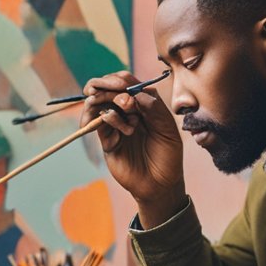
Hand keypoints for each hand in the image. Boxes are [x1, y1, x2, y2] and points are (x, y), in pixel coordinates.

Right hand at [80, 72, 185, 226]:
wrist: (160, 186)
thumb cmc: (168, 157)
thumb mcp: (169, 131)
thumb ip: (156, 110)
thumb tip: (137, 93)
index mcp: (143, 105)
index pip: (127, 83)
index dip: (122, 79)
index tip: (125, 84)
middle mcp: (127, 112)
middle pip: (107, 89)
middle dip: (108, 86)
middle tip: (122, 97)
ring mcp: (115, 125)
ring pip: (97, 103)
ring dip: (103, 98)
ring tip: (121, 106)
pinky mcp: (107, 141)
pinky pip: (97, 124)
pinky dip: (101, 117)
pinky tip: (110, 119)